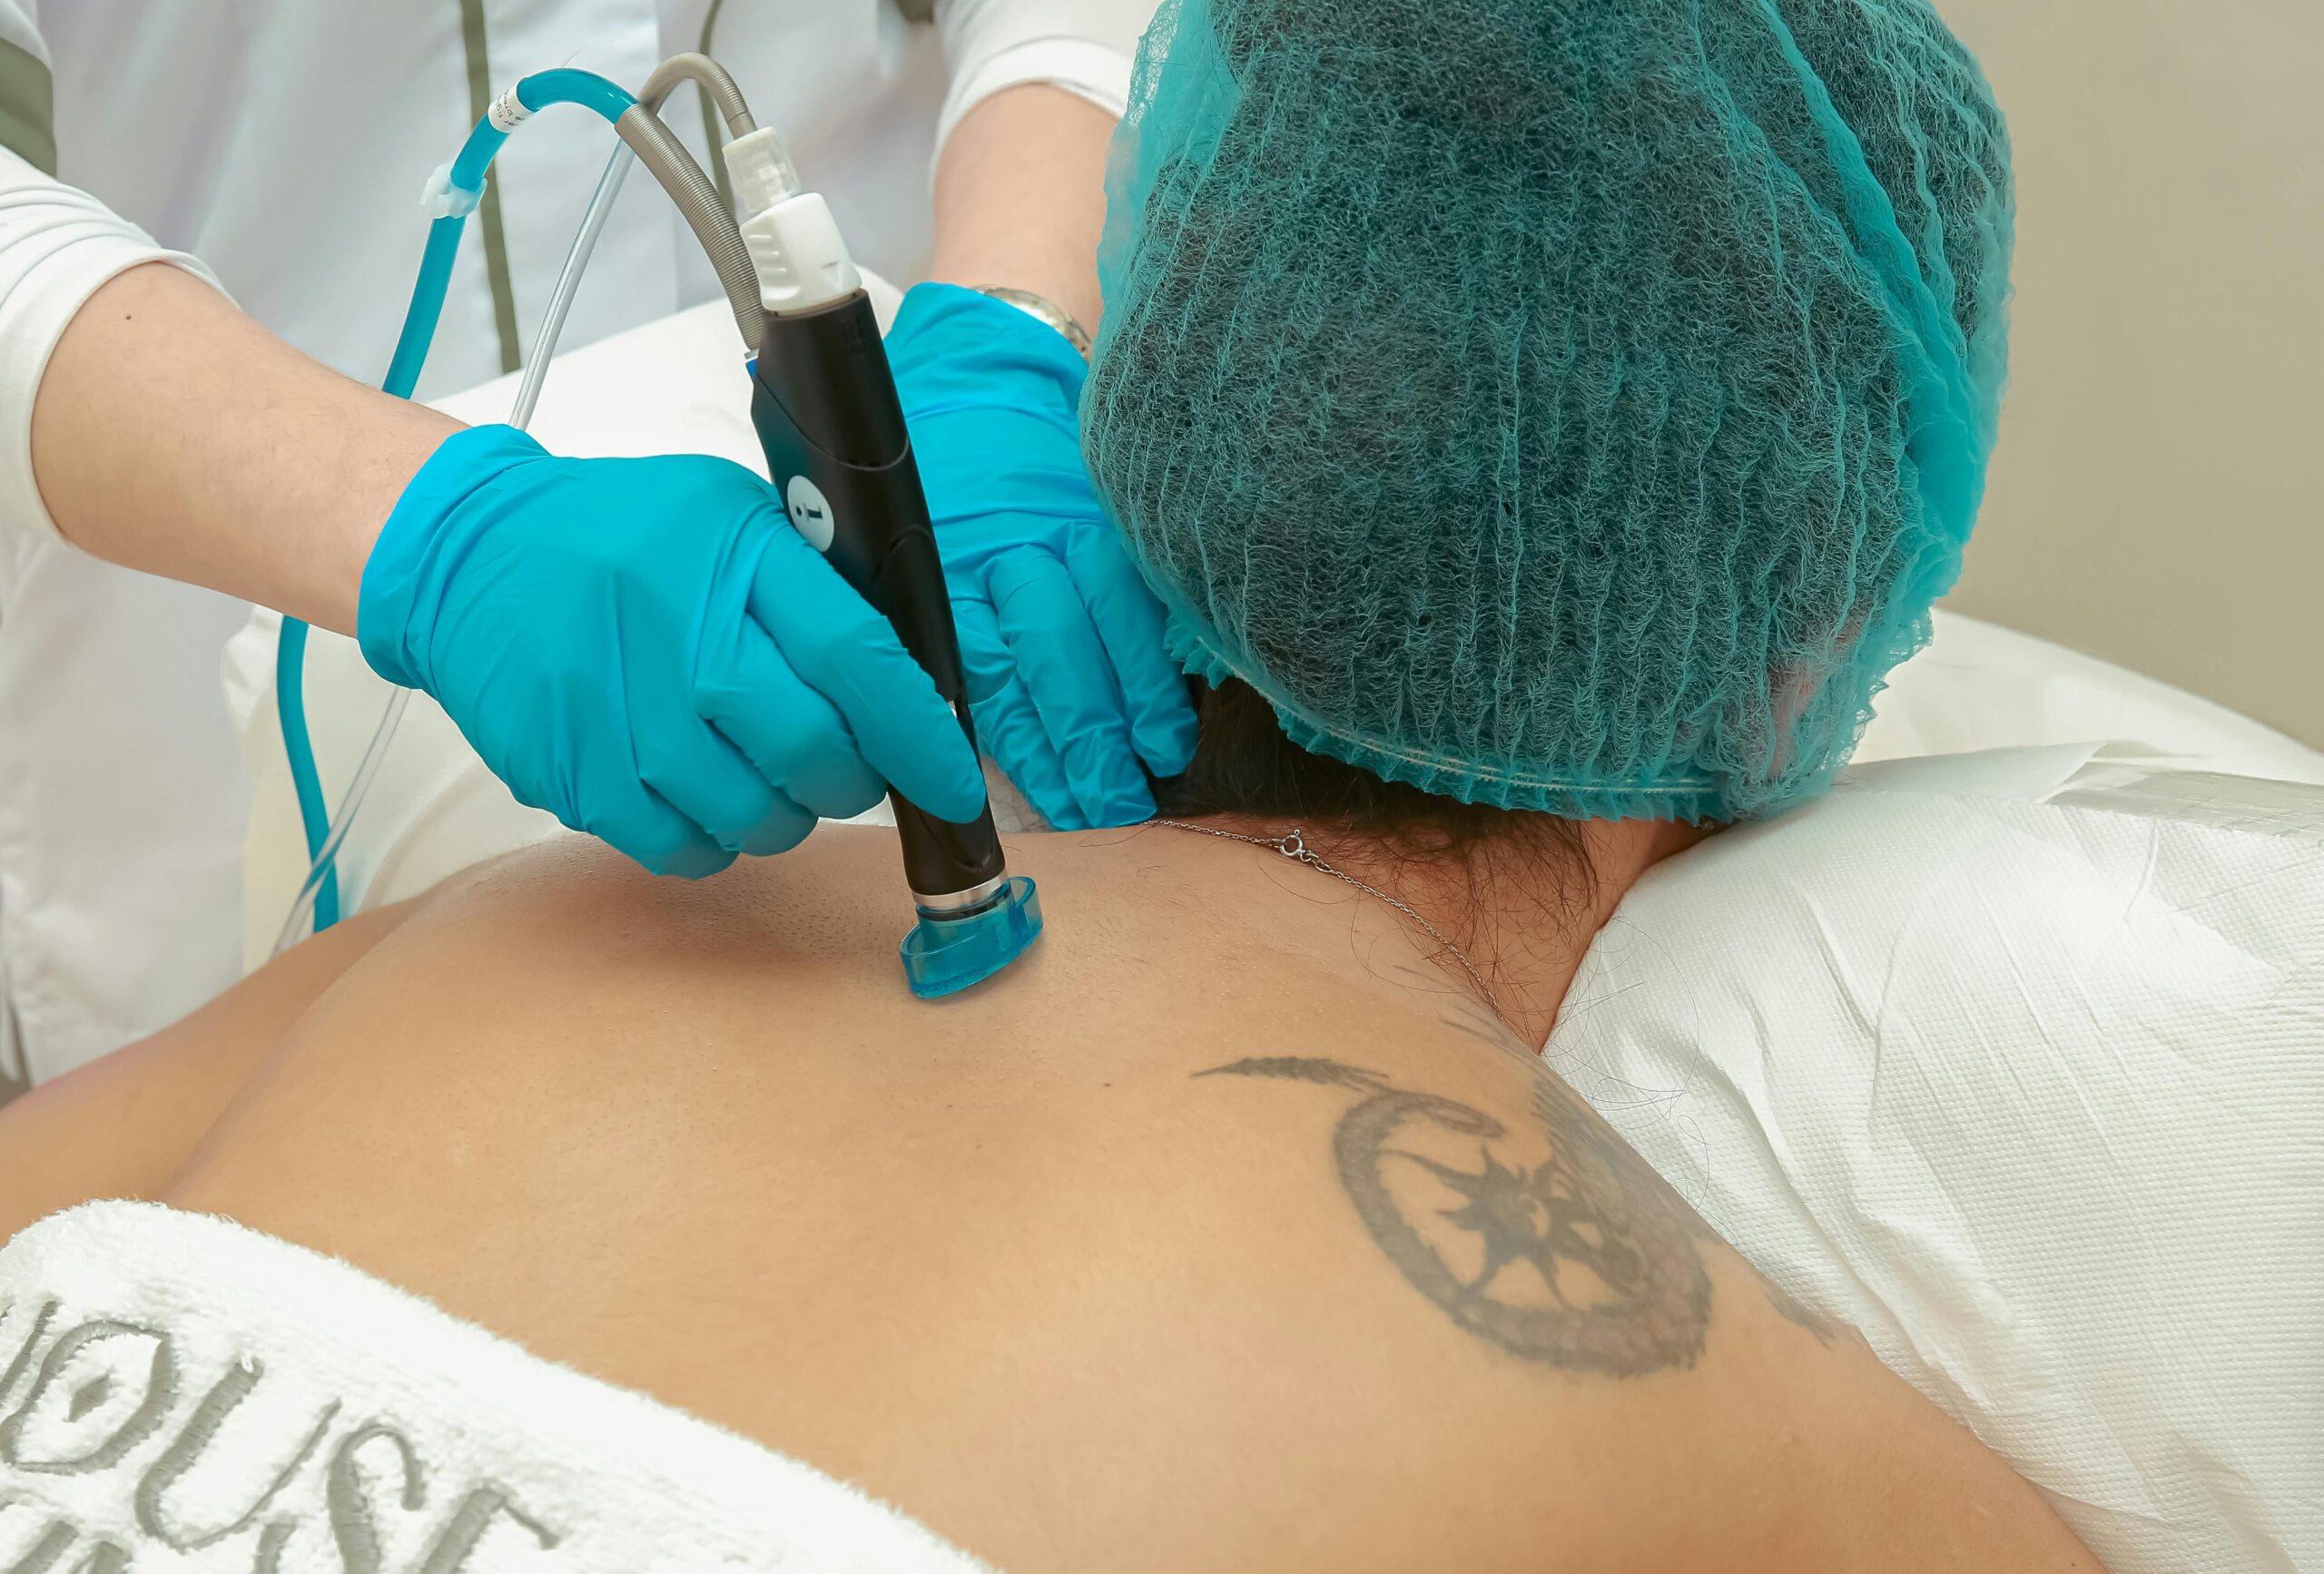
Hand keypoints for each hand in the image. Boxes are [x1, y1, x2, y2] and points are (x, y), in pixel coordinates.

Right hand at [358, 426, 986, 876]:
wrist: (469, 557)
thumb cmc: (624, 536)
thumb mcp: (730, 517)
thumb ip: (816, 591)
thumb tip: (911, 689)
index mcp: (735, 555)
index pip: (858, 661)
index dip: (921, 736)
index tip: (954, 783)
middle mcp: (680, 637)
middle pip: (815, 754)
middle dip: (854, 779)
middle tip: (845, 765)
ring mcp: (623, 715)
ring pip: (757, 817)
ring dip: (785, 814)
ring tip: (763, 771)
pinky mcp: (576, 777)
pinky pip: (685, 849)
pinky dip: (714, 838)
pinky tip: (702, 791)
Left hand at [886, 284, 1196, 828]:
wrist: (993, 359)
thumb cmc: (934, 471)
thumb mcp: (893, 537)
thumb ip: (919, 623)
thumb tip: (942, 739)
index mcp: (933, 556)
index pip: (970, 664)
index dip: (1010, 739)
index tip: (1030, 799)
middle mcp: (1002, 542)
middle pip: (1045, 656)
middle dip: (1078, 740)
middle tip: (1104, 805)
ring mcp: (1066, 526)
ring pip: (1101, 629)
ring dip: (1128, 712)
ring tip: (1148, 769)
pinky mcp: (1111, 512)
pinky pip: (1142, 595)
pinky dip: (1158, 661)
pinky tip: (1173, 715)